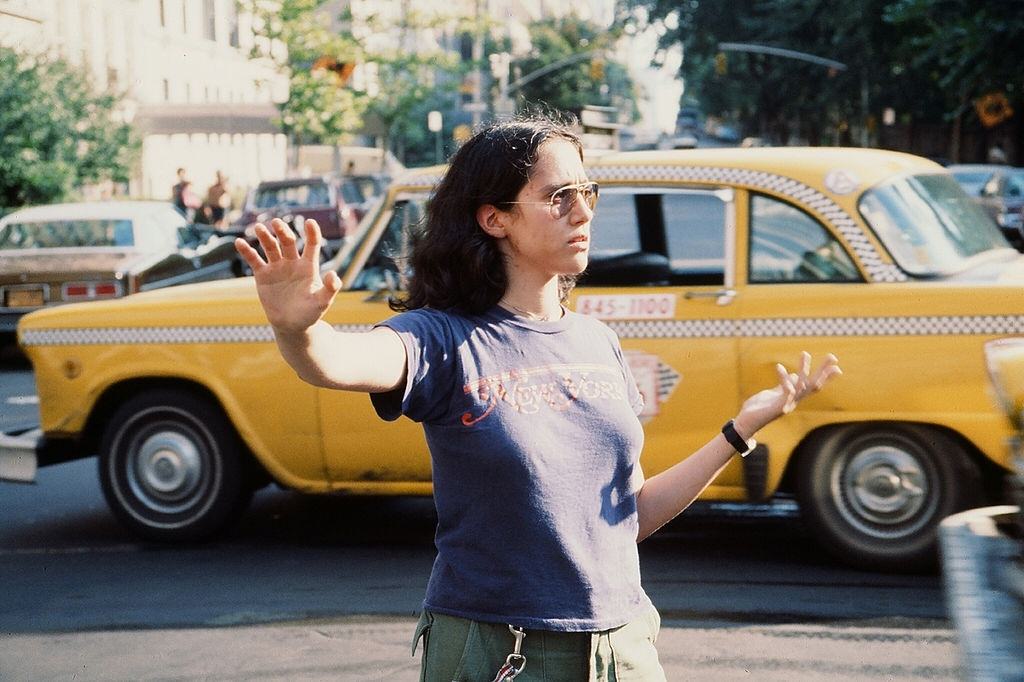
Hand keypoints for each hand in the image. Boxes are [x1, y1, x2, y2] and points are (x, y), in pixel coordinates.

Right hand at [234, 218, 340, 334]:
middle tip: (276, 222)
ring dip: (265, 236)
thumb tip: (332, 273)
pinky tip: (239, 242)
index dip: (312, 233)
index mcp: (309, 266)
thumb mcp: (323, 302)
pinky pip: (254, 260)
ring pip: (271, 247)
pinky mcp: (263, 275)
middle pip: (288, 242)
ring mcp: (277, 267)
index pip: (312, 244)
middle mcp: (293, 262)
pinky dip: (247, 251)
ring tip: (258, 227)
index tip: (310, 222)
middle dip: (283, 231)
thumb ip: (330, 288)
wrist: (292, 325)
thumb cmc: (310, 313)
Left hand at [734, 352, 841, 437]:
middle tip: (833, 356)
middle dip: (823, 371)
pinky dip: (783, 379)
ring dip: (803, 369)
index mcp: (794, 397)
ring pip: (800, 386)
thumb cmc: (759, 409)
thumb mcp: (773, 394)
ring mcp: (787, 404)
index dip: (825, 376)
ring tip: (805, 353)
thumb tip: (795, 375)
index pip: (813, 385)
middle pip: (813, 385)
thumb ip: (784, 385)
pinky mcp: (777, 407)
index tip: (837, 366)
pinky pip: (784, 391)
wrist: (746, 423)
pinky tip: (779, 367)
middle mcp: (794, 401)